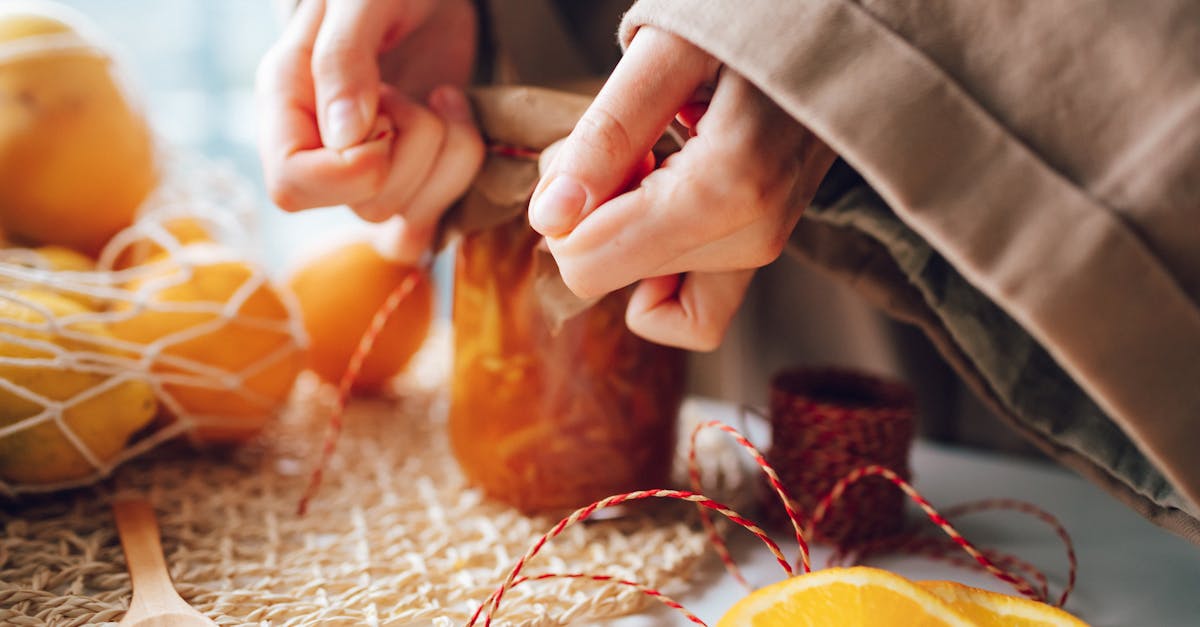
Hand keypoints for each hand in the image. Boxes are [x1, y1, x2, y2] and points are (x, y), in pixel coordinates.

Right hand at [256, 0, 483, 261]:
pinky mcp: (410, 184)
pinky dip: (459, 179)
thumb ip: (343, 59)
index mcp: (286, 105)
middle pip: (366, 206)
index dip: (350, 169)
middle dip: (414, 150)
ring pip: (404, 221)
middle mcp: (320, 151)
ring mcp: (366, 175)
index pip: (291, 185)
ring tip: (442, 97)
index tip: (384, 118)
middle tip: (415, 94)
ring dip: (447, 157)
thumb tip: (344, 138)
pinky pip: (429, 227)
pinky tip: (457, 127)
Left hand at [529, 27, 836, 350]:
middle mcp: (750, 236)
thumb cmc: (753, 20)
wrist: (836, 24)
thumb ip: (606, 135)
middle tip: (624, 141)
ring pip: (642, 287)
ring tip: (654, 150)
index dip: (562, 211)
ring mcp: (762, 249)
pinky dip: (657, 269)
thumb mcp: (668, 49)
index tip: (586, 151)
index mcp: (725, 189)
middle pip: (611, 273)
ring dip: (625, 226)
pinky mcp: (762, 251)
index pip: (590, 264)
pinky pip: (692, 313)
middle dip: (592, 214)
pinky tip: (663, 200)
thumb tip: (550, 219)